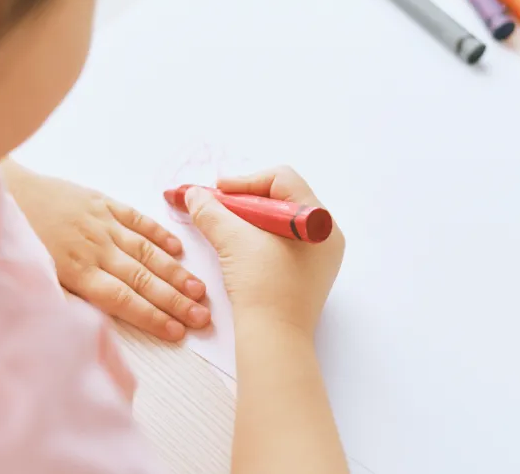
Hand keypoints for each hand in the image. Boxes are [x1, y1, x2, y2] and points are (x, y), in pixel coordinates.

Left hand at [2, 163, 210, 340]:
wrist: (2, 191)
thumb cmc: (14, 239)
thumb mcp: (32, 276)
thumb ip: (66, 298)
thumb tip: (93, 324)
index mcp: (76, 271)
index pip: (123, 300)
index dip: (152, 316)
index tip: (178, 331)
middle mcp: (94, 248)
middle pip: (142, 279)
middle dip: (175, 301)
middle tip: (203, 316)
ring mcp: (101, 223)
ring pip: (145, 251)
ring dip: (174, 272)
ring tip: (199, 289)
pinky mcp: (100, 202)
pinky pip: (135, 219)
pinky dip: (157, 233)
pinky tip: (176, 249)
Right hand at [184, 167, 344, 336]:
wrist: (272, 338)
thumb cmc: (262, 287)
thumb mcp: (233, 240)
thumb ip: (211, 210)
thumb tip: (194, 194)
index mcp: (319, 221)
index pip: (281, 179)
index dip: (245, 181)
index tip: (217, 192)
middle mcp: (325, 235)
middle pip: (280, 198)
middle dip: (243, 199)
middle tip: (215, 206)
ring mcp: (318, 257)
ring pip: (278, 220)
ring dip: (247, 218)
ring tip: (222, 225)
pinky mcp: (305, 274)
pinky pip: (281, 242)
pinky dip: (256, 237)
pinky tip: (235, 245)